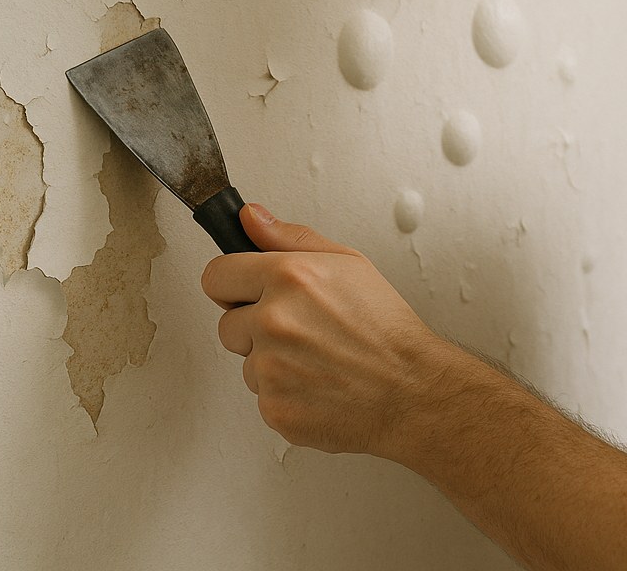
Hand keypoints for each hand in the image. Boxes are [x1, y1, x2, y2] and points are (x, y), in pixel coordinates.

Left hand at [200, 203, 455, 458]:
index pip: (216, 275)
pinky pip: (261, 396)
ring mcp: (271, 368)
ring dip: (271, 363)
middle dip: (254, 327)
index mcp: (289, 278)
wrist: (410, 389)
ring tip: (316, 359)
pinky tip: (317, 383)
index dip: (232, 283)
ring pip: (246, 363)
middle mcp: (274, 321)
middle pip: (227, 324)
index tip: (245, 292)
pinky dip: (284, 394)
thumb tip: (251, 218)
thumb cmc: (386, 328)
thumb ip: (291, 237)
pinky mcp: (274, 407)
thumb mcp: (349, 263)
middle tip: (300, 330)